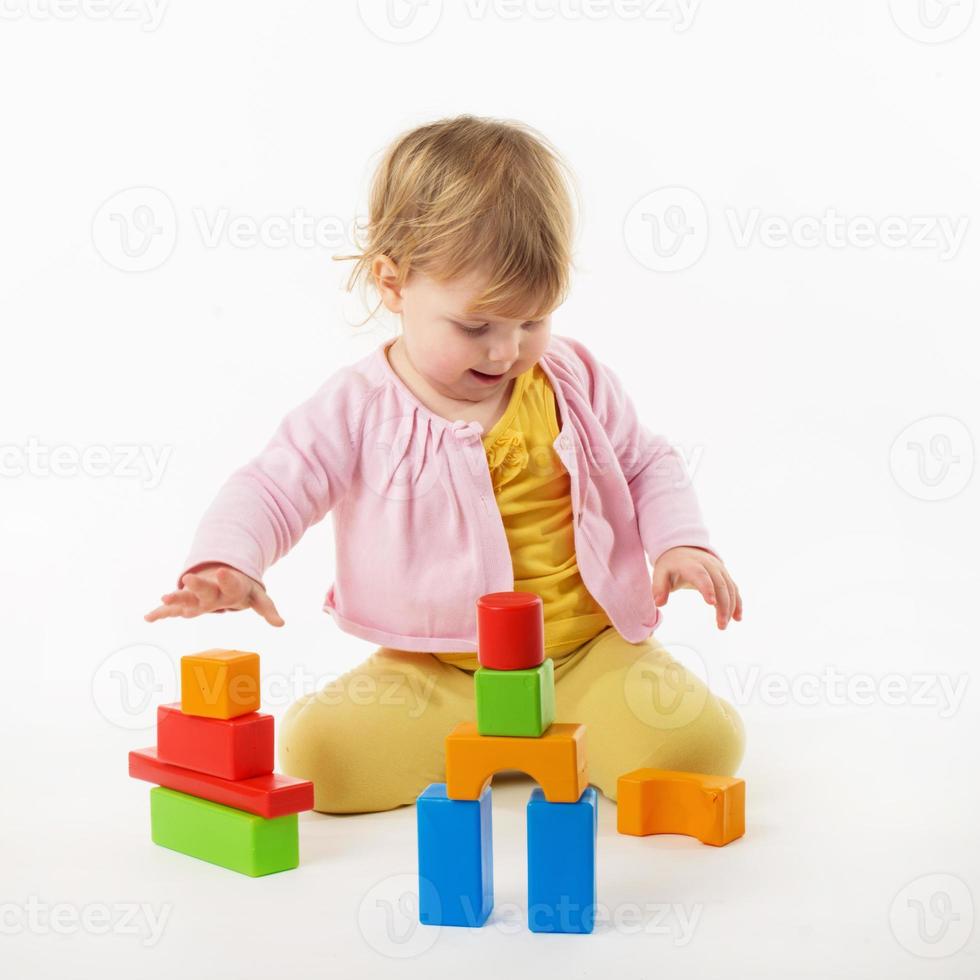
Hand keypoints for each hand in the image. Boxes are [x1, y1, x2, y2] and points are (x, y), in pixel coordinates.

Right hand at [144, 562, 284, 626]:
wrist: (225, 576)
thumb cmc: (244, 590)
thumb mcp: (259, 598)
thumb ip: (268, 610)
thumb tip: (281, 624)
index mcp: (231, 587)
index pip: (231, 583)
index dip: (228, 578)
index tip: (223, 571)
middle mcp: (213, 590)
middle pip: (205, 588)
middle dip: (198, 584)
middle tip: (188, 578)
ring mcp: (198, 594)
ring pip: (187, 595)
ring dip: (177, 596)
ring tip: (164, 597)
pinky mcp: (187, 600)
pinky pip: (172, 608)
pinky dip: (161, 613)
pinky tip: (149, 618)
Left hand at [651, 546, 741, 629]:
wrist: (682, 550)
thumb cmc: (671, 565)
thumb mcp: (660, 573)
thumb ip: (658, 587)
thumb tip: (659, 604)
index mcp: (691, 564)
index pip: (701, 575)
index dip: (707, 588)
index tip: (712, 603)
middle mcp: (709, 565)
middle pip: (720, 585)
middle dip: (723, 606)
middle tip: (721, 625)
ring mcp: (719, 569)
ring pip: (730, 588)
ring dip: (731, 607)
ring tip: (724, 625)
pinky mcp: (725, 575)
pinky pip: (734, 588)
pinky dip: (737, 603)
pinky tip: (737, 618)